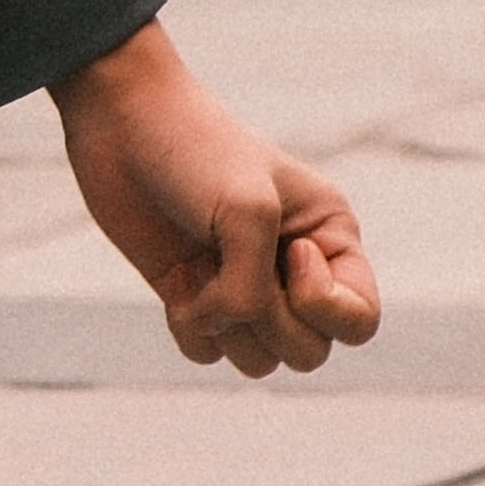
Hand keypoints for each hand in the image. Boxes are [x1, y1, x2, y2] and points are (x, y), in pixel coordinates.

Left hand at [54, 22, 378, 376]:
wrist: (123, 125)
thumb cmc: (196, 153)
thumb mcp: (245, 212)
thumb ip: (251, 290)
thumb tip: (224, 330)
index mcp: (330, 238)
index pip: (361, 321)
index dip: (324, 306)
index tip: (288, 250)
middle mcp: (296, 270)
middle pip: (310, 352)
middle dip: (268, 323)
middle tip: (229, 265)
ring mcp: (244, 286)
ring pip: (261, 361)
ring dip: (226, 328)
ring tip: (201, 269)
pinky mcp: (197, 297)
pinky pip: (208, 353)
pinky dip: (190, 329)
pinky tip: (176, 283)